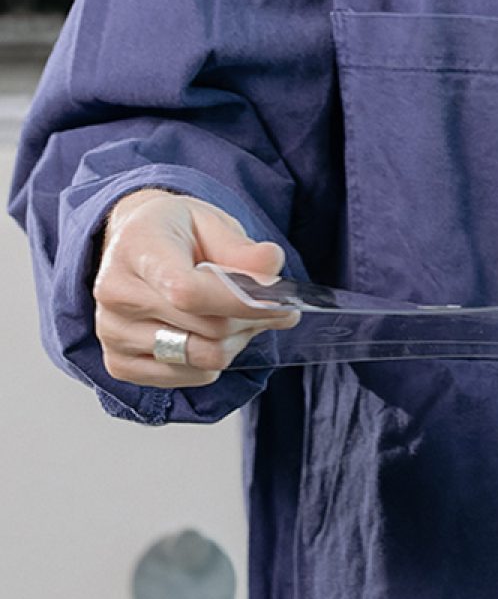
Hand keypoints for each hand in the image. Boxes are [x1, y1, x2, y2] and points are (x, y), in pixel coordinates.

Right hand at [93, 189, 298, 387]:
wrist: (133, 246)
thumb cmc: (177, 232)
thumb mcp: (212, 222)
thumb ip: (242, 248)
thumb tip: (272, 266)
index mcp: (138, 249)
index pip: (188, 291)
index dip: (241, 302)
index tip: (282, 301)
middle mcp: (116, 295)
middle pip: (205, 328)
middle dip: (253, 319)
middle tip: (277, 305)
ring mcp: (113, 334)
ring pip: (201, 358)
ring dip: (237, 340)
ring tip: (244, 316)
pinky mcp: (118, 364)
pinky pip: (186, 377)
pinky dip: (213, 360)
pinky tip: (214, 333)